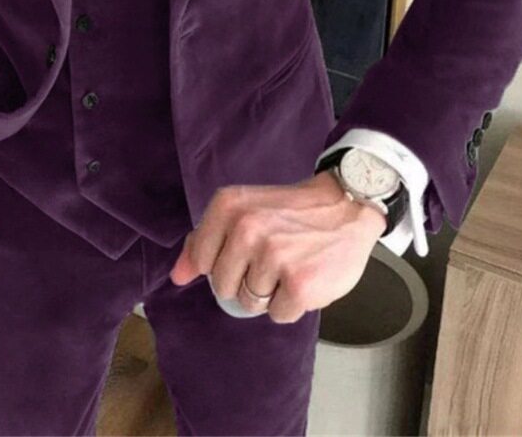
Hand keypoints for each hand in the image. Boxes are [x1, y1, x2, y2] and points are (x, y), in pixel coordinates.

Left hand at [169, 170, 386, 321]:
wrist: (345, 205)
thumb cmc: (290, 212)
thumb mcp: (241, 212)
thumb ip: (204, 243)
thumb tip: (177, 276)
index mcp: (226, 206)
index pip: (202, 261)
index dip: (225, 262)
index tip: (248, 247)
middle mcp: (246, 228)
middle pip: (223, 287)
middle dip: (246, 281)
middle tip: (273, 257)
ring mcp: (273, 256)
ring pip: (250, 303)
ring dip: (271, 292)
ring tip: (290, 264)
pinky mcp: (299, 284)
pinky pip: (278, 314)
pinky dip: (292, 304)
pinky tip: (305, 276)